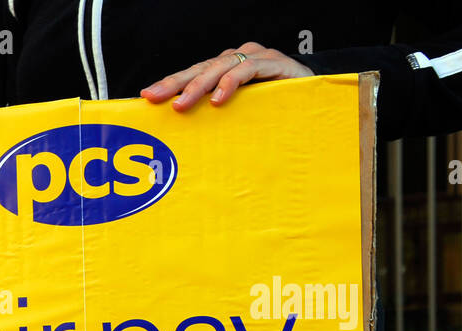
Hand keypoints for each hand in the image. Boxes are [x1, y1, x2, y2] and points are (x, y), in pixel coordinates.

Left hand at [141, 42, 312, 110]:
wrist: (315, 101)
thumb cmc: (273, 111)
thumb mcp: (237, 116)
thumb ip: (214, 120)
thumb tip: (182, 141)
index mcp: (224, 71)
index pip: (191, 74)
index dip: (169, 84)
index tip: (146, 98)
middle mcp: (237, 60)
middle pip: (200, 69)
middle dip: (175, 83)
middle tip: (155, 98)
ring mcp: (256, 59)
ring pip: (220, 67)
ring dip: (199, 85)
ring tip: (181, 104)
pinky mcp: (275, 63)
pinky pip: (248, 69)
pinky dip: (232, 83)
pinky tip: (218, 98)